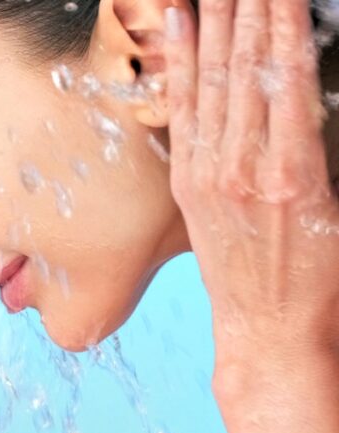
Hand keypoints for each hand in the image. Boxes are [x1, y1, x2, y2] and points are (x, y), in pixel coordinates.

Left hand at [162, 0, 338, 367]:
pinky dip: (182, 64)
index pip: (289, 74)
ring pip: (212, 81)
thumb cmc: (323, 279)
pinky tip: (179, 25)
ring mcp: (209, 174)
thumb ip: (323, 151)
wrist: (268, 331)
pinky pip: (183, 112)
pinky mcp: (187, 183)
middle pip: (248, 68)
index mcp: (296, 171)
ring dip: (215, 22)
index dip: (284, 20)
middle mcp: (246, 166)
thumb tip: (307, 98)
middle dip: (249, 8)